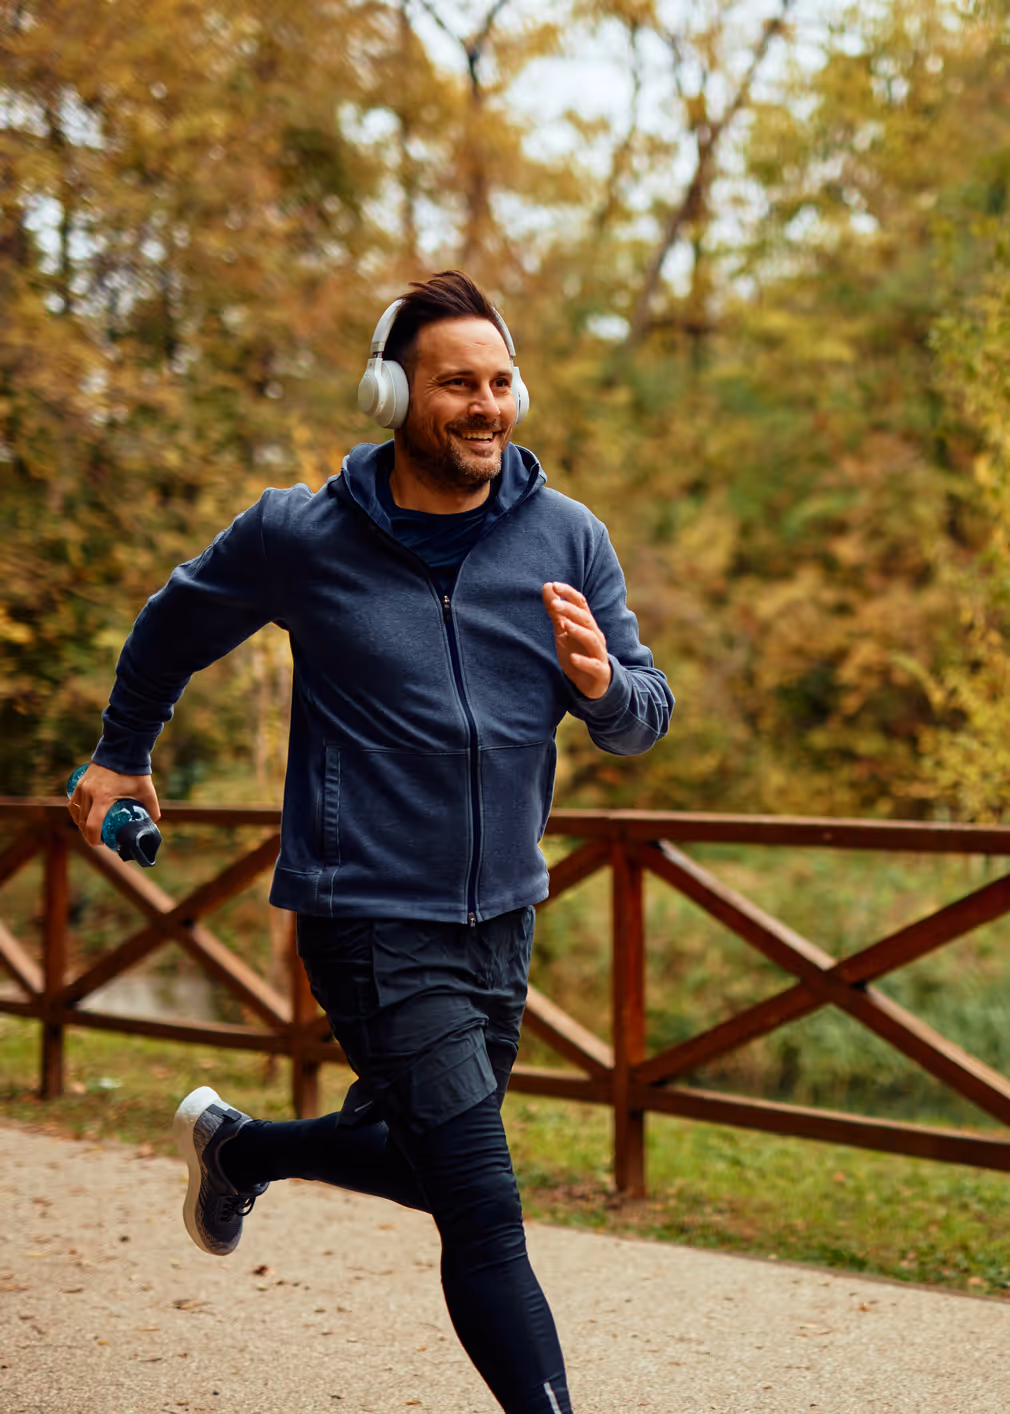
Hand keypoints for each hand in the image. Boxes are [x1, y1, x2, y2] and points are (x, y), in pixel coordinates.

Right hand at [68, 764, 160, 847]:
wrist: (123, 748)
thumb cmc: (135, 771)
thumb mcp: (147, 791)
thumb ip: (152, 809)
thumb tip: (152, 824)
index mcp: (102, 797)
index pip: (92, 825)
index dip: (94, 839)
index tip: (101, 843)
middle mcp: (88, 793)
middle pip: (82, 822)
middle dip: (89, 834)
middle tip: (100, 839)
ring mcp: (82, 786)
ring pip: (76, 813)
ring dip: (81, 824)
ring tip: (91, 830)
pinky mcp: (80, 782)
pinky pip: (73, 803)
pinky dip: (76, 812)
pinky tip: (82, 817)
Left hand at [542, 581, 611, 700]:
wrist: (594, 683)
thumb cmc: (577, 652)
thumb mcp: (563, 631)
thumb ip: (556, 611)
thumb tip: (547, 586)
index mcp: (587, 625)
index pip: (581, 604)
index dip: (569, 593)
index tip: (553, 585)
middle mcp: (595, 636)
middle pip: (586, 619)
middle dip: (571, 610)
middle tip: (554, 603)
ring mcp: (599, 653)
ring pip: (592, 639)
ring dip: (579, 631)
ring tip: (565, 625)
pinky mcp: (599, 671)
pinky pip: (594, 665)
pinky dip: (584, 661)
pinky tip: (573, 658)